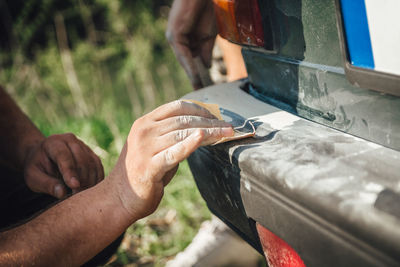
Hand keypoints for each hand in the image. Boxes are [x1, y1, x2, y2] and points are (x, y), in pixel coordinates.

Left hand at [24, 133, 103, 198]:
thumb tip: (62, 193)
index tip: (74, 186)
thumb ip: (46, 184)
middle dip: (82, 179)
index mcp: (53, 143)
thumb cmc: (37, 168)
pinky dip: (97, 178)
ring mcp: (83, 145)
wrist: (44, 156)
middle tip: (78, 196)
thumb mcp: (33, 177)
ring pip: (92, 163)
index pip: (64, 156)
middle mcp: (70, 140)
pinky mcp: (91, 153)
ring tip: (84, 195)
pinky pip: (98, 166)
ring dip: (91, 180)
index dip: (70, 171)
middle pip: (82, 160)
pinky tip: (92, 190)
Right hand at [109, 100, 232, 219]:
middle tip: (229, 127)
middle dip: (210, 122)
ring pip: (183, 134)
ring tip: (227, 134)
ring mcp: (145, 148)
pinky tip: (202, 138)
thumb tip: (203, 130)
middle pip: (184, 120)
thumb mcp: (156, 147)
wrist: (120, 197)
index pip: (177, 107)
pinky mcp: (150, 167)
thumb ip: (174, 136)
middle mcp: (144, 131)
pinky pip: (174, 153)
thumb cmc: (143, 172)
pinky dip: (189, 144)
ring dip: (209, 133)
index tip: (217, 116)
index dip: (200, 109)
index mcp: (145, 122)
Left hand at [166, 0, 216, 88]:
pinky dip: (189, 65)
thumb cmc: (206, 10)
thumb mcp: (208, 35)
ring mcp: (173, 37)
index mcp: (184, 39)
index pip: (189, 60)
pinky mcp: (174, 34)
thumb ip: (205, 51)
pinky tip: (195, 75)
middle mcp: (176, 39)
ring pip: (183, 60)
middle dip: (193, 77)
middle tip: (199, 91)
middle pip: (185, 63)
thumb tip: (205, 66)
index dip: (195, 73)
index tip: (201, 87)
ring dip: (191, 74)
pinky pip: (182, 54)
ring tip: (198, 87)